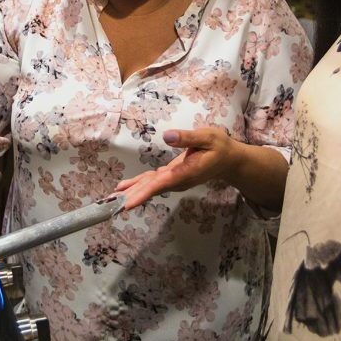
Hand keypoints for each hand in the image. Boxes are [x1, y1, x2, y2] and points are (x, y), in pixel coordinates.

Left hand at [114, 127, 239, 209]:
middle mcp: (177, 180)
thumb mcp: (207, 137)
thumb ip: (188, 138)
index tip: (129, 202)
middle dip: (132, 197)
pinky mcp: (172, 177)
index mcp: (185, 172)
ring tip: (111, 198)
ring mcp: (174, 180)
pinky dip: (138, 185)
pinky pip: (152, 183)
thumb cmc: (220, 147)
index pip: (161, 184)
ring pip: (150, 188)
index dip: (144, 193)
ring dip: (131, 193)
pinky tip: (124, 188)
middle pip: (151, 189)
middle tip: (111, 204)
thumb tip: (167, 136)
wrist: (229, 161)